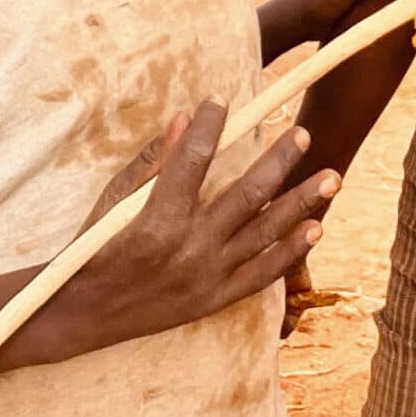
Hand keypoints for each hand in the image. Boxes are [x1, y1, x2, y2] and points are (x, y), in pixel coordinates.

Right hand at [59, 102, 338, 354]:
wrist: (83, 316)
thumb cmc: (93, 251)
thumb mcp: (112, 202)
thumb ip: (152, 161)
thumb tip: (185, 119)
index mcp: (157, 219)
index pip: (193, 159)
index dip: (209, 125)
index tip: (220, 100)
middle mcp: (189, 247)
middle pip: (247, 195)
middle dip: (279, 161)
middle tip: (303, 133)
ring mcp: (206, 276)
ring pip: (265, 234)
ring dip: (301, 204)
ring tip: (332, 178)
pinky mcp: (214, 300)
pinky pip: (262, 274)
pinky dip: (290, 252)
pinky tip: (315, 229)